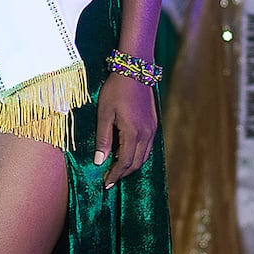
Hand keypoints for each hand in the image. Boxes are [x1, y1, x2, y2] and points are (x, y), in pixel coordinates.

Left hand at [93, 72, 157, 188]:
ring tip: (117, 169)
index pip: (125, 163)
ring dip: (131, 165)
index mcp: (133, 133)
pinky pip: (147, 147)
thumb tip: (100, 161)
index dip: (115, 175)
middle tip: (110, 179)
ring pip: (144, 156)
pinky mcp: (154, 124)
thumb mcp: (104, 114)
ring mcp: (152, 129)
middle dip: (123, 174)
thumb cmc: (116, 90)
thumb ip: (103, 139)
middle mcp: (146, 134)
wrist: (135, 70)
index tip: (106, 184)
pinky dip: (138, 155)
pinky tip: (127, 153)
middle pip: (136, 163)